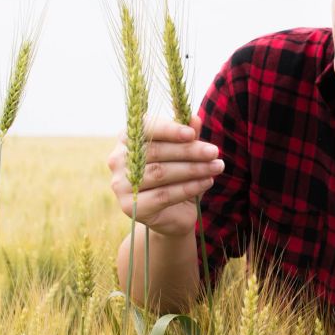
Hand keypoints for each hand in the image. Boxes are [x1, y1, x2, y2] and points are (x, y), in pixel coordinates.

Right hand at [107, 115, 224, 237]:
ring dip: (193, 169)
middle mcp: (117, 159)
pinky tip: (207, 182)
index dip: (169, 129)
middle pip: (155, 151)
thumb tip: (194, 119)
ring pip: (159, 173)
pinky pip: (163, 195)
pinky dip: (188, 188)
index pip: (145, 127)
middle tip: (214, 152)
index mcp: (127, 138)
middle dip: (188, 150)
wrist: (173, 215)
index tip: (192, 133)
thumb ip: (187, 137)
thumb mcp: (186, 155)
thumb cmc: (177, 177)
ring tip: (216, 167)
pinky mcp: (130, 206)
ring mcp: (120, 184)